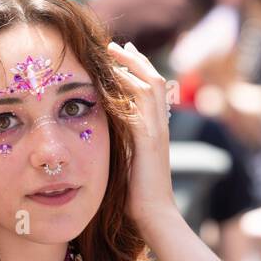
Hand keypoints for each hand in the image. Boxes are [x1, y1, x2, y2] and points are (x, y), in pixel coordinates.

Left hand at [107, 40, 177, 239]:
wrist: (154, 216)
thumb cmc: (135, 197)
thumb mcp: (125, 162)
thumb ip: (118, 145)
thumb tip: (101, 135)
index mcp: (154, 131)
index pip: (149, 91)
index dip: (135, 71)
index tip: (119, 56)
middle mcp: (159, 126)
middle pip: (152, 80)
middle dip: (134, 60)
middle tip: (117, 44)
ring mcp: (156, 131)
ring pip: (149, 86)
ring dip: (131, 65)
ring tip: (115, 50)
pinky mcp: (148, 140)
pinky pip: (140, 105)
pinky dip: (128, 87)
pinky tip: (114, 76)